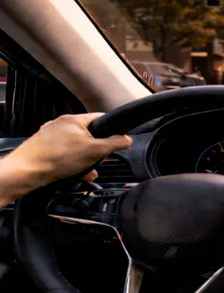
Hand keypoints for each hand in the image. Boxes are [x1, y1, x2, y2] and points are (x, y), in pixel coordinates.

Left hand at [0, 114, 131, 203]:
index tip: (117, 141)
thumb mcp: (95, 151)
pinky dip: (71, 164)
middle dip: (96, 151)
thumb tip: (127, 139)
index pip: (101, 118)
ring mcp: (50, 136)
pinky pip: (64, 154)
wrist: (26, 172)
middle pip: (89, 135)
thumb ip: (115, 143)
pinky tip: (73, 173)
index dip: (112, 130)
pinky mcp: (44, 148)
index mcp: (74, 119)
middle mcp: (60, 124)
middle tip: (97, 161)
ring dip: (84, 160)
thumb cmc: (55, 158)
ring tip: (84, 171)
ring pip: (77, 147)